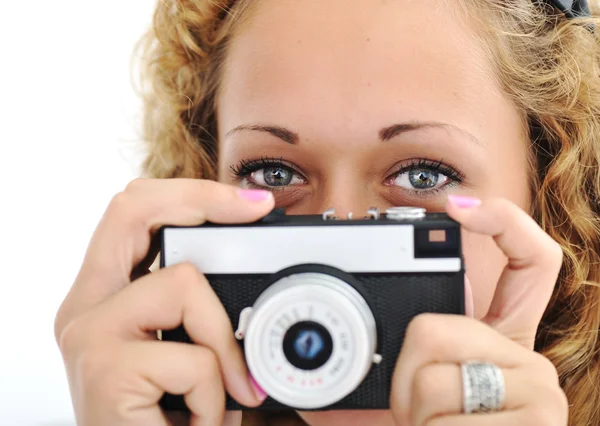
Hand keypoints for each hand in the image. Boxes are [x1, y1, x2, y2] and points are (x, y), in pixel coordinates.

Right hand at [54, 179, 273, 425]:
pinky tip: (198, 422)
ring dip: (225, 344)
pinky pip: (190, 356)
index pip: (133, 212)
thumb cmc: (171, 424)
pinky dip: (214, 395)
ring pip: (184, 282)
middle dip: (202, 198)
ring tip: (224, 393)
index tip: (252, 201)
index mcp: (107, 298)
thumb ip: (201, 312)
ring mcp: (88, 337)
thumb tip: (258, 275)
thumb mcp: (189, 356)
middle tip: (257, 211)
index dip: (191, 191)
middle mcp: (85, 309)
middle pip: (131, 208)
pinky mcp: (102, 372)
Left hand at [390, 196, 567, 425]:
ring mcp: (539, 398)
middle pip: (435, 326)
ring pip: (432, 377)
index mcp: (500, 344)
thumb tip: (305, 352)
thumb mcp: (404, 407)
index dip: (501, 222)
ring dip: (412, 421)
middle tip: (411, 415)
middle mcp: (529, 364)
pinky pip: (446, 421)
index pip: (530, 262)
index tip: (457, 205)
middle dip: (400, 377)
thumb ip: (373, 372)